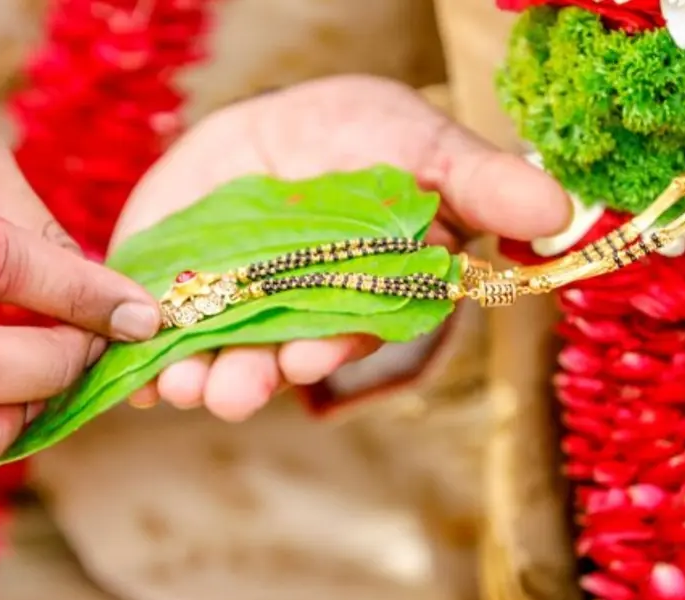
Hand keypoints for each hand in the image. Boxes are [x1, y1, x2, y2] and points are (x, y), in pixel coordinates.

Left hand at [112, 75, 570, 421]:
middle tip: (230, 392)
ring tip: (178, 384)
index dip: (333, 342)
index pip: (351, 332)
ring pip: (215, 354)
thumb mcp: (422, 146)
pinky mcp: (180, 293)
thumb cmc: (365, 137)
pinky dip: (140, 355)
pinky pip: (159, 331)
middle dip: (253, 376)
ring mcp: (236, 310)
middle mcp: (299, 319)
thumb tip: (560, 216)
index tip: (314, 351)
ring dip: (195, 375)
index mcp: (363, 299)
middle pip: (275, 357)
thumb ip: (478, 184)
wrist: (282, 123)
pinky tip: (125, 372)